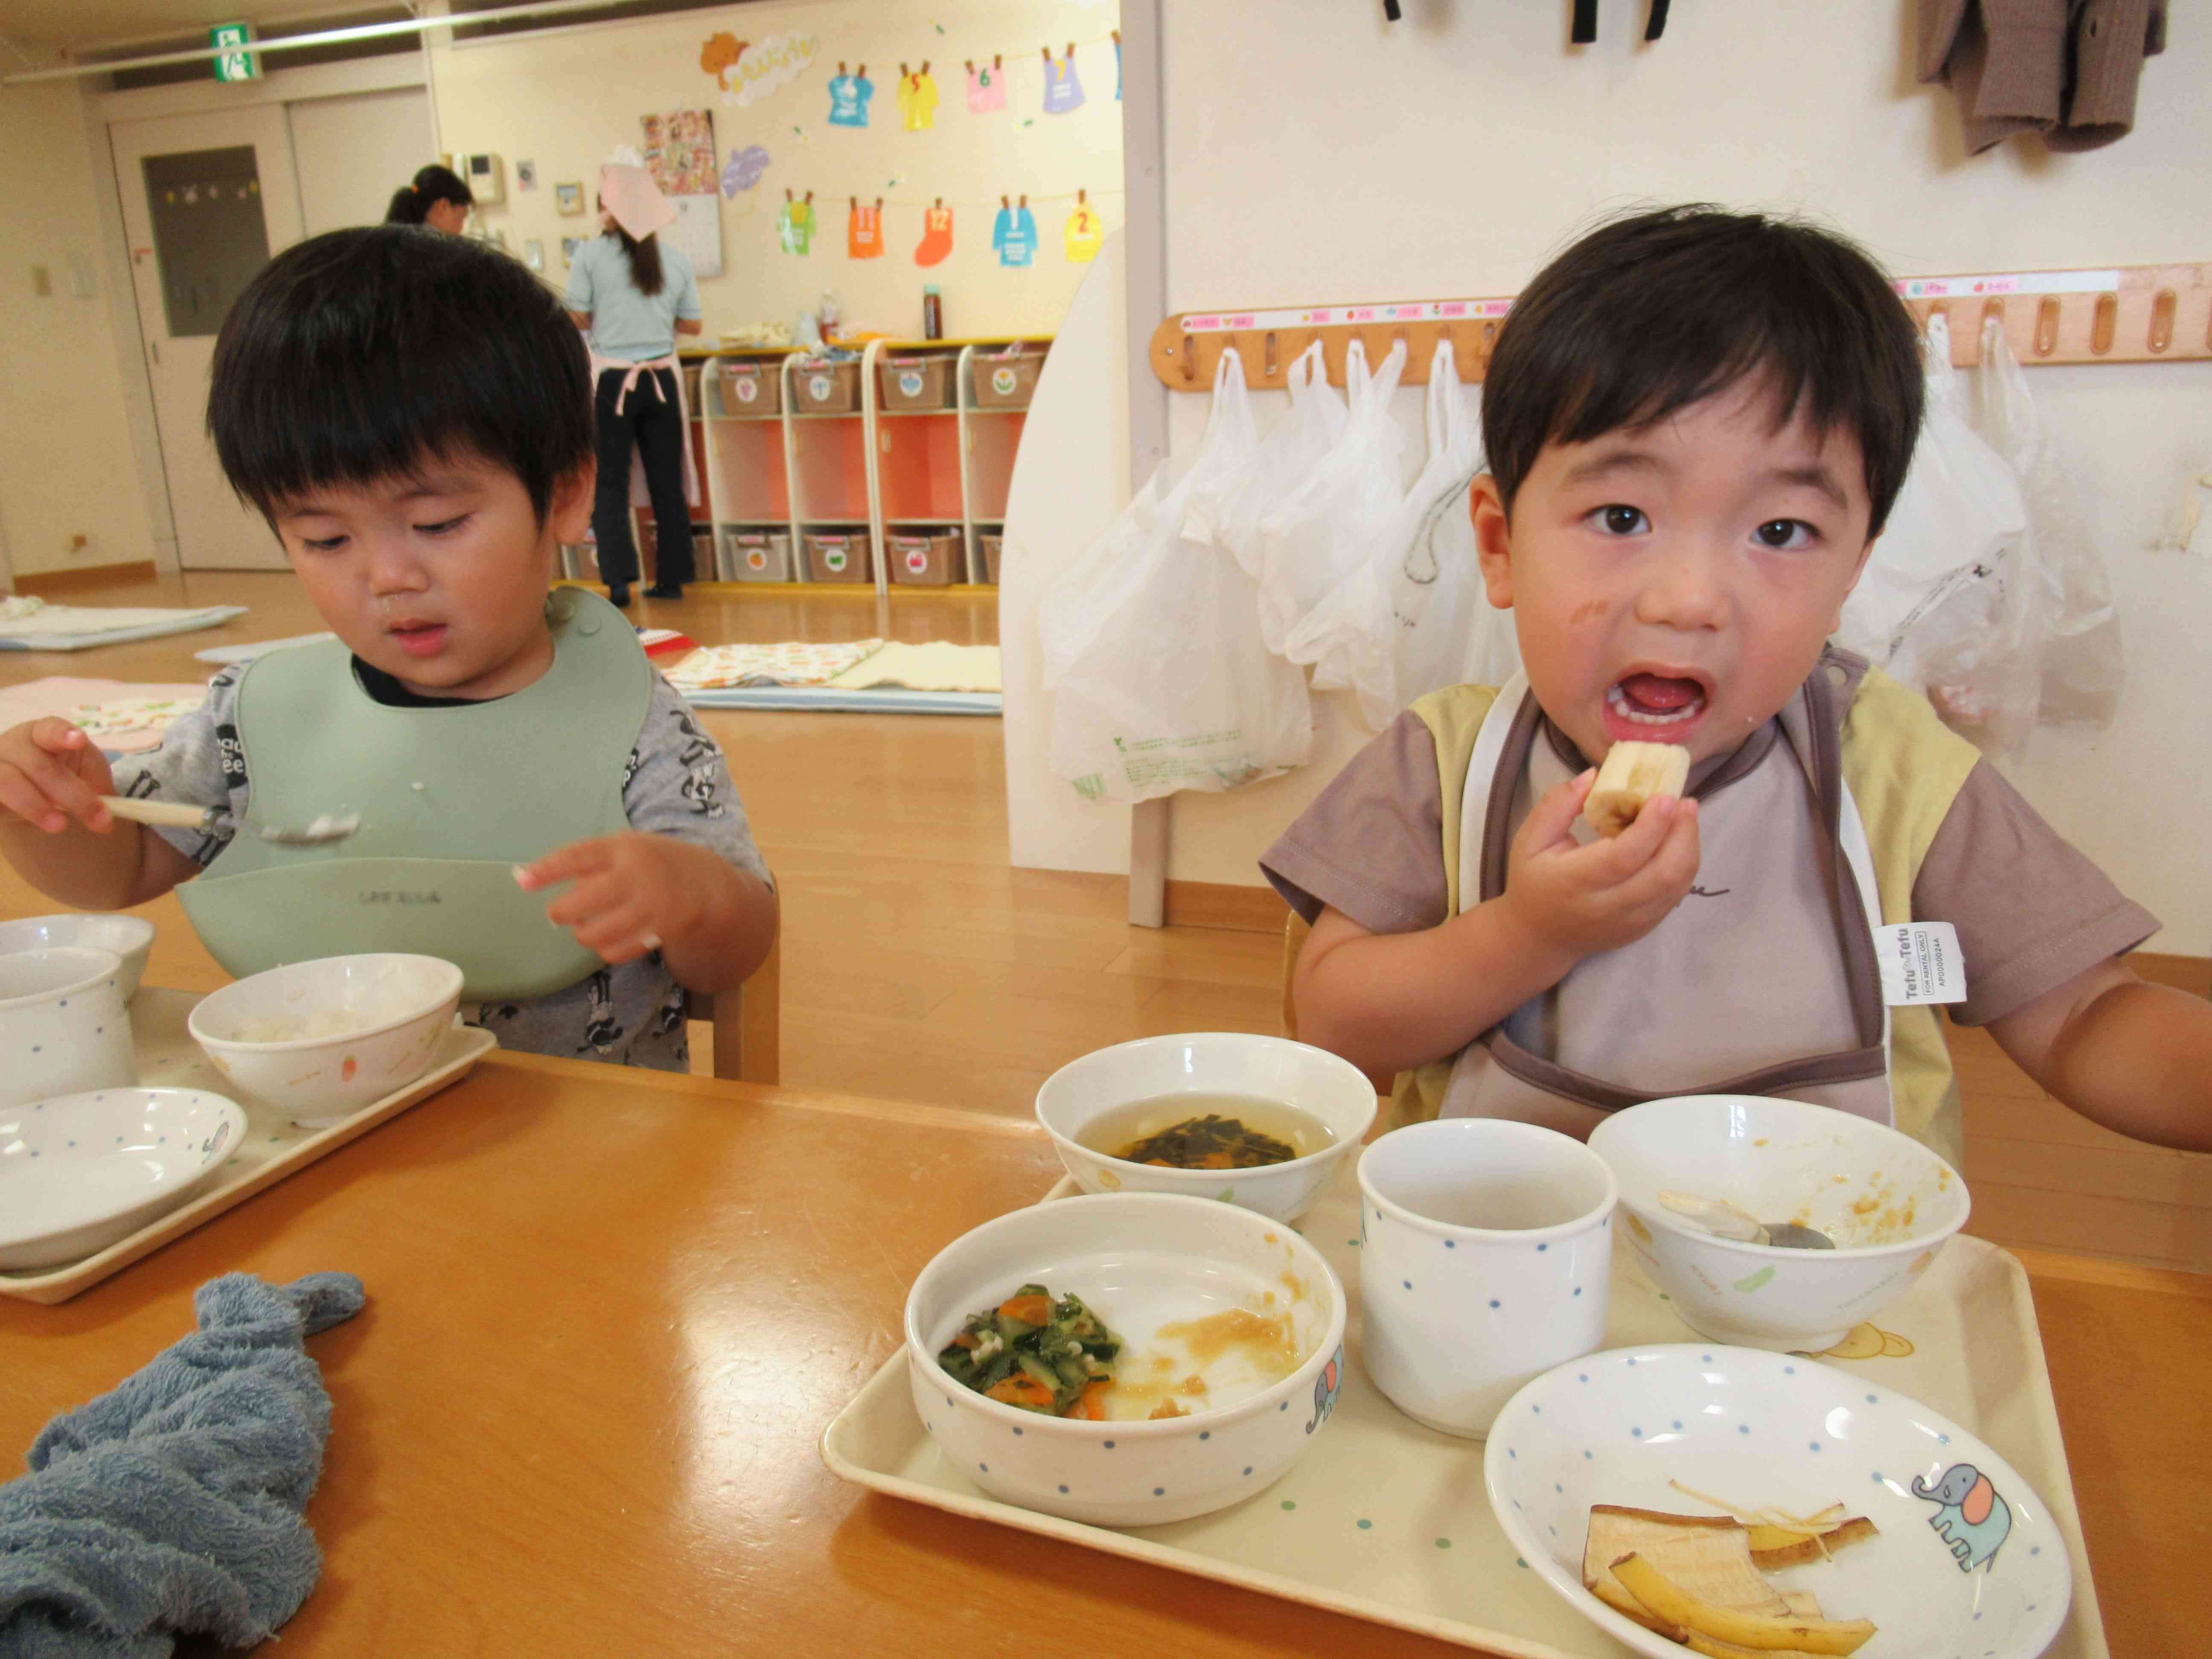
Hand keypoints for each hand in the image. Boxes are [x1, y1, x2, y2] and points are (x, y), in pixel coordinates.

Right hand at [0, 719, 117, 834]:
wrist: (28, 787)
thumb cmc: (62, 771)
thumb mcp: (85, 770)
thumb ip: (98, 783)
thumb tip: (110, 812)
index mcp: (43, 734)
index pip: (49, 729)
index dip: (62, 734)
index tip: (79, 741)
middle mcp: (15, 746)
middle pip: (40, 766)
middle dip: (73, 795)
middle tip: (100, 820)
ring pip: (8, 782)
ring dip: (36, 806)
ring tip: (60, 826)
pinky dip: (5, 810)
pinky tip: (17, 819)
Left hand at [515, 832, 718, 965]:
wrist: (705, 883)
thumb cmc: (650, 864)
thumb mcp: (623, 850)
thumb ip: (583, 863)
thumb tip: (524, 877)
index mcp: (623, 847)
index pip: (579, 856)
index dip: (548, 869)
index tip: (522, 881)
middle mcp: (637, 874)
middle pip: (586, 900)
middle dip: (563, 911)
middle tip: (557, 914)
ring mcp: (651, 904)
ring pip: (599, 932)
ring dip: (584, 933)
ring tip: (585, 927)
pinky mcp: (661, 929)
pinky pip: (618, 950)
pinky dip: (606, 949)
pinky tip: (609, 940)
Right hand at [1496, 767, 1700, 964]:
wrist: (1539, 937)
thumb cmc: (1533, 881)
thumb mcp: (1530, 839)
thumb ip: (1557, 805)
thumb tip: (1593, 775)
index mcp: (1574, 882)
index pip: (1624, 856)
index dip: (1651, 826)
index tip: (1665, 796)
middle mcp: (1607, 907)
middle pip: (1662, 874)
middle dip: (1683, 834)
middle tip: (1685, 802)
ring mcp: (1630, 921)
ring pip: (1676, 885)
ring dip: (1689, 847)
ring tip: (1686, 817)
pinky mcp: (1645, 926)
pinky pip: (1676, 894)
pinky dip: (1684, 864)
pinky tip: (1678, 841)